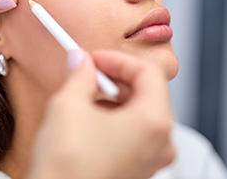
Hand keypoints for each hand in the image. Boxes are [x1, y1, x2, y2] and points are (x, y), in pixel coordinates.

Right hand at [26, 49, 174, 178]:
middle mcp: (160, 142)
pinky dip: (114, 116)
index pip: (147, 73)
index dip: (118, 59)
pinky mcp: (136, 168)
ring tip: (85, 94)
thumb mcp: (69, 105)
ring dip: (113, 96)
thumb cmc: (66, 166)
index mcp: (154, 123)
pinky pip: (133, 131)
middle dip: (115, 77)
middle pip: (147, 91)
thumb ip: (80, 74)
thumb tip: (80, 59)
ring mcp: (150, 158)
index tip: (95, 58)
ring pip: (139, 111)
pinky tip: (90, 116)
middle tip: (88, 71)